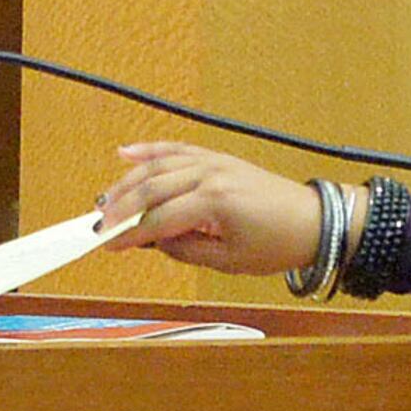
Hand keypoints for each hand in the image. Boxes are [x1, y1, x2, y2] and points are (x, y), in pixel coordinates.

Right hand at [95, 142, 325, 276]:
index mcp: (215, 202)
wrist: (312, 222)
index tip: (106, 244)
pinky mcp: (217, 158)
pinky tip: (125, 153)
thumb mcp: (228, 261)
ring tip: (104, 200)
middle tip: (98, 225)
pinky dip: (149, 150)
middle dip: (119, 208)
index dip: (128, 234)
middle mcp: (210, 175)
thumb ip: (185, 250)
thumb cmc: (278, 243)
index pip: (158, 220)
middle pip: (151, 189)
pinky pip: (177, 149)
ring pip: (157, 166)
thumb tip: (152, 241)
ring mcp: (213, 162)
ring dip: (126, 182)